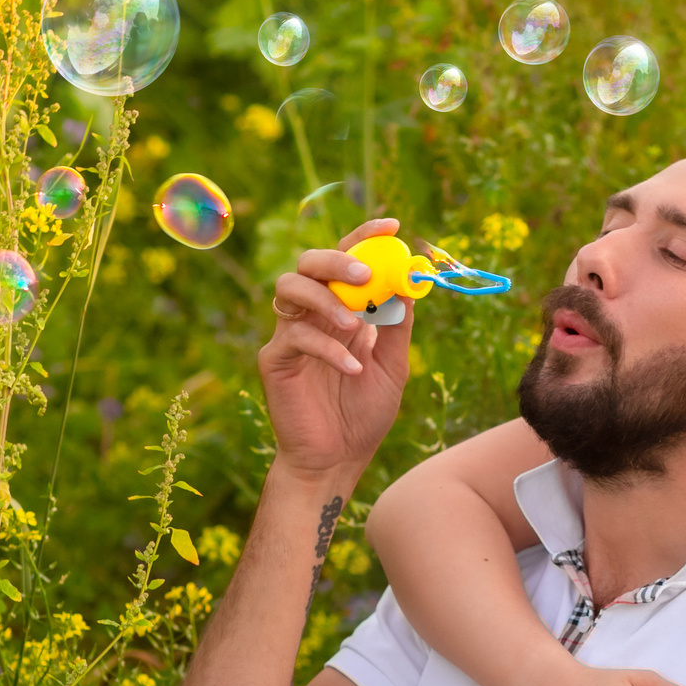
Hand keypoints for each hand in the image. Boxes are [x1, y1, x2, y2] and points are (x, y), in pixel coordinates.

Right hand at [260, 218, 411, 481]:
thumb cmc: (364, 414)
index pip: (347, 260)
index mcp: (342, 309)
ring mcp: (289, 334)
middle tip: (365, 273)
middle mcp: (312, 314)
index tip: (393, 225)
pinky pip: (295, 337)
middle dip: (337, 259)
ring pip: (290, 288)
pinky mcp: (275, 360)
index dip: (365, 237)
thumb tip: (410, 281)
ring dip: (326, 299)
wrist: (338, 460)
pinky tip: (353, 370)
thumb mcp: (394, 366)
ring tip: (356, 326)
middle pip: (310, 263)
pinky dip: (327, 348)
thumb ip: (398, 326)